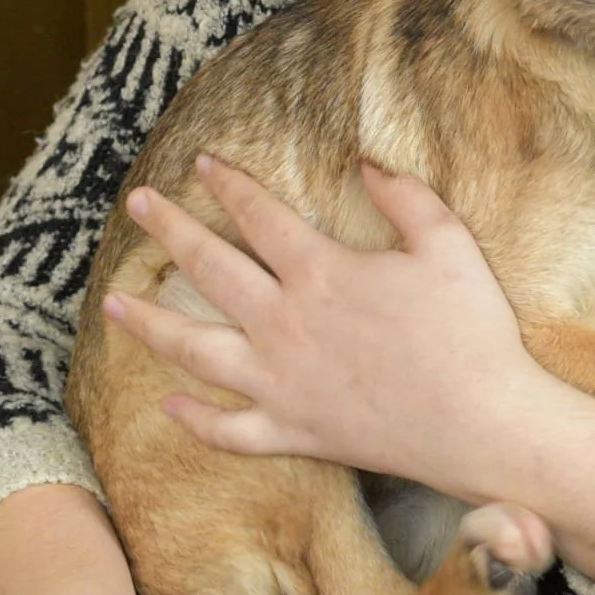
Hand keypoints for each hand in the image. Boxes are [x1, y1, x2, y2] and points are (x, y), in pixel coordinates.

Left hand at [103, 157, 538, 496]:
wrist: (482, 425)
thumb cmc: (470, 331)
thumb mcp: (448, 244)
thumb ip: (404, 197)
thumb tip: (366, 164)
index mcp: (319, 273)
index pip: (259, 216)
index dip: (228, 185)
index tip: (201, 163)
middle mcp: (284, 325)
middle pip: (211, 269)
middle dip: (170, 230)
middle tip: (138, 204)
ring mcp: (280, 384)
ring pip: (196, 350)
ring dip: (150, 324)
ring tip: (112, 305)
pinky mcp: (293, 432)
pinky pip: (229, 429)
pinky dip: (195, 419)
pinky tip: (168, 403)